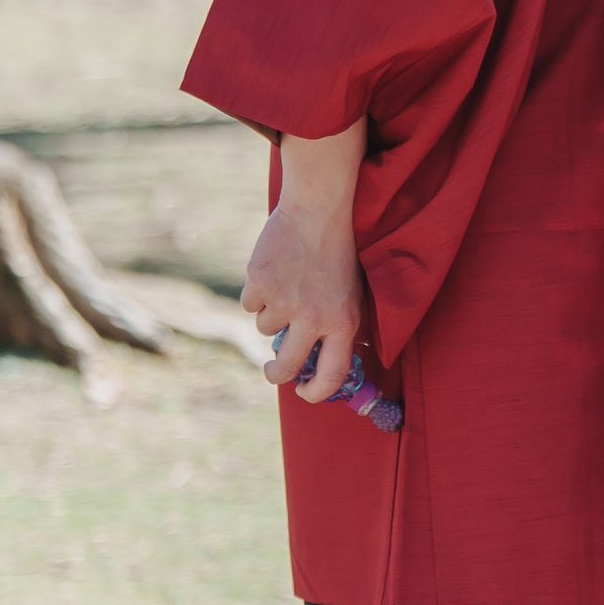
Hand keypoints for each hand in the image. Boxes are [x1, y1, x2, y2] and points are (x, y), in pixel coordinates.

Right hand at [243, 198, 364, 405]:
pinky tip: (275, 271)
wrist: (320, 211)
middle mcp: (314, 318)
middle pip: (285, 366)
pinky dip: (258, 294)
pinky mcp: (258, 285)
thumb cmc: (339, 255)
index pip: (331, 375)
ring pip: (265, 329)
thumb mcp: (353, 295)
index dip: (315, 393)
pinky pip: (250, 304)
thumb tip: (318, 363)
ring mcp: (283, 303)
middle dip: (275, 373)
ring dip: (272, 314)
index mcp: (343, 323)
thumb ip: (338, 327)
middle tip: (272, 370)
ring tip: (289, 285)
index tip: (304, 392)